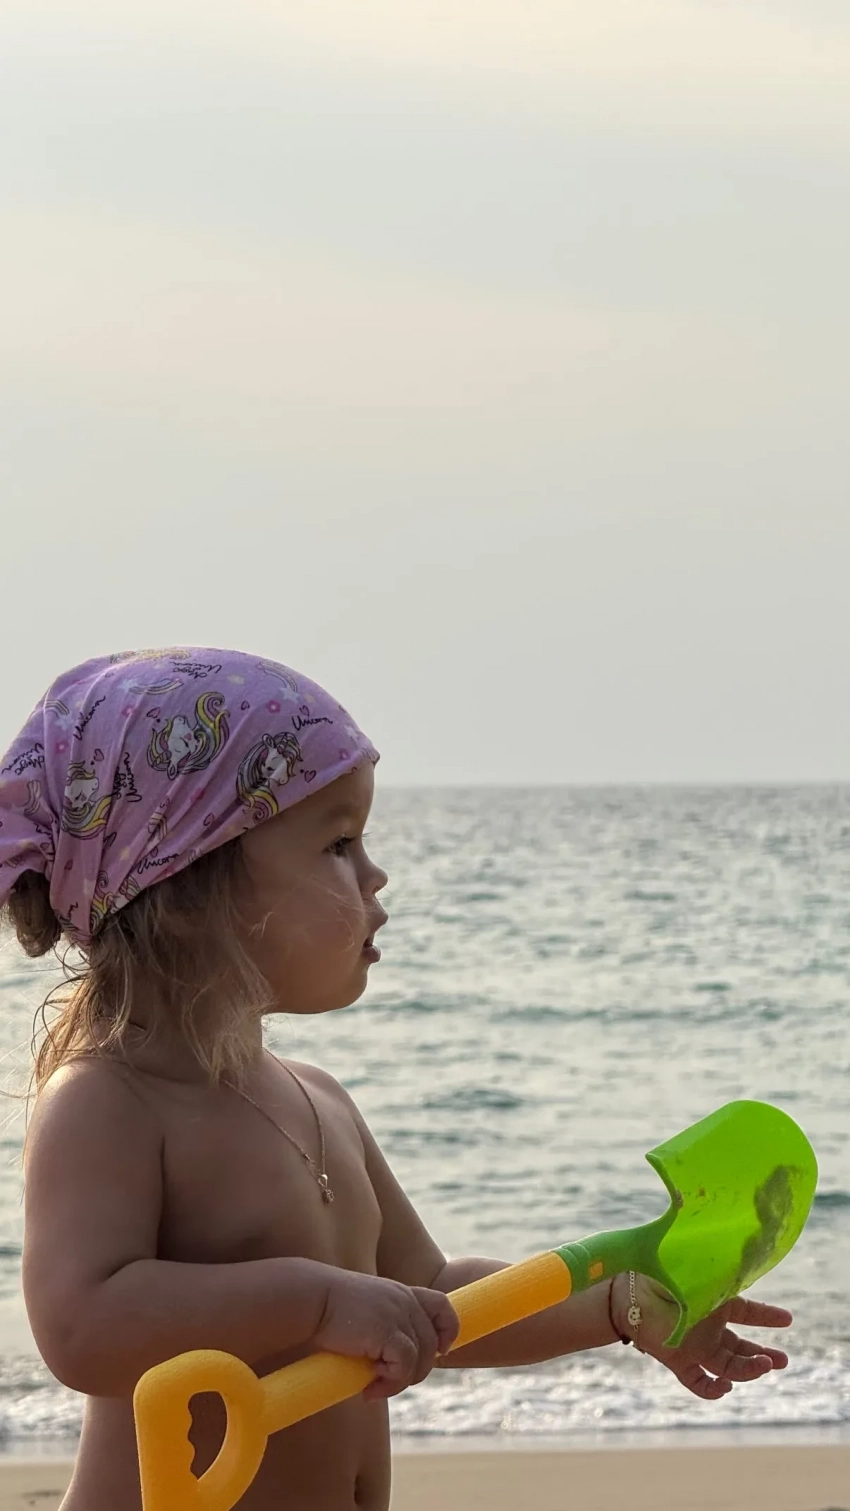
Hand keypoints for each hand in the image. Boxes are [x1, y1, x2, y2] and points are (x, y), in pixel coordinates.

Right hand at [316, 1270, 458, 1399]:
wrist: (310, 1299)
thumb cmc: (330, 1311)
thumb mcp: (368, 1313)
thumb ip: (386, 1329)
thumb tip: (395, 1368)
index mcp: (403, 1293)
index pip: (444, 1307)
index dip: (447, 1333)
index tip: (436, 1352)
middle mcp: (406, 1301)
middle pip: (433, 1345)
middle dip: (415, 1372)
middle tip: (385, 1382)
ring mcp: (398, 1314)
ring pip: (421, 1360)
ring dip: (399, 1382)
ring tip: (373, 1387)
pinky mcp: (387, 1331)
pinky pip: (404, 1366)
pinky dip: (391, 1383)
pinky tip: (369, 1386)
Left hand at [611, 1272, 791, 1399]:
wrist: (628, 1291)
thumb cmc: (663, 1271)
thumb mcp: (698, 1268)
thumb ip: (721, 1268)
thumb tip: (747, 1248)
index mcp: (714, 1302)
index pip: (747, 1312)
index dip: (767, 1316)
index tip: (787, 1319)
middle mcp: (707, 1327)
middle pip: (740, 1347)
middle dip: (763, 1354)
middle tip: (783, 1360)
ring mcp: (694, 1345)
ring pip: (727, 1366)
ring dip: (748, 1370)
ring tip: (766, 1365)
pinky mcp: (677, 1359)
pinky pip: (698, 1383)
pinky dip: (713, 1390)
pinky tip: (727, 1386)